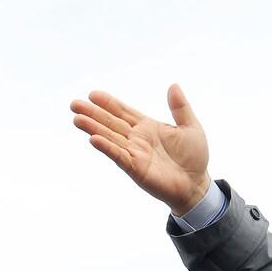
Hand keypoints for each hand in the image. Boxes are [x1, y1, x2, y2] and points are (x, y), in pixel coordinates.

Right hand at [71, 84, 212, 216]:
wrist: (196, 185)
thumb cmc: (194, 158)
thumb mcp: (190, 127)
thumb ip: (180, 108)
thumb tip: (173, 86)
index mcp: (147, 127)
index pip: (123, 111)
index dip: (108, 103)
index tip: (93, 94)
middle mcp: (137, 139)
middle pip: (111, 123)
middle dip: (93, 113)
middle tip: (74, 104)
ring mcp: (134, 153)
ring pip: (110, 138)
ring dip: (93, 128)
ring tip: (77, 119)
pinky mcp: (136, 168)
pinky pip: (118, 156)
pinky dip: (106, 147)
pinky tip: (93, 139)